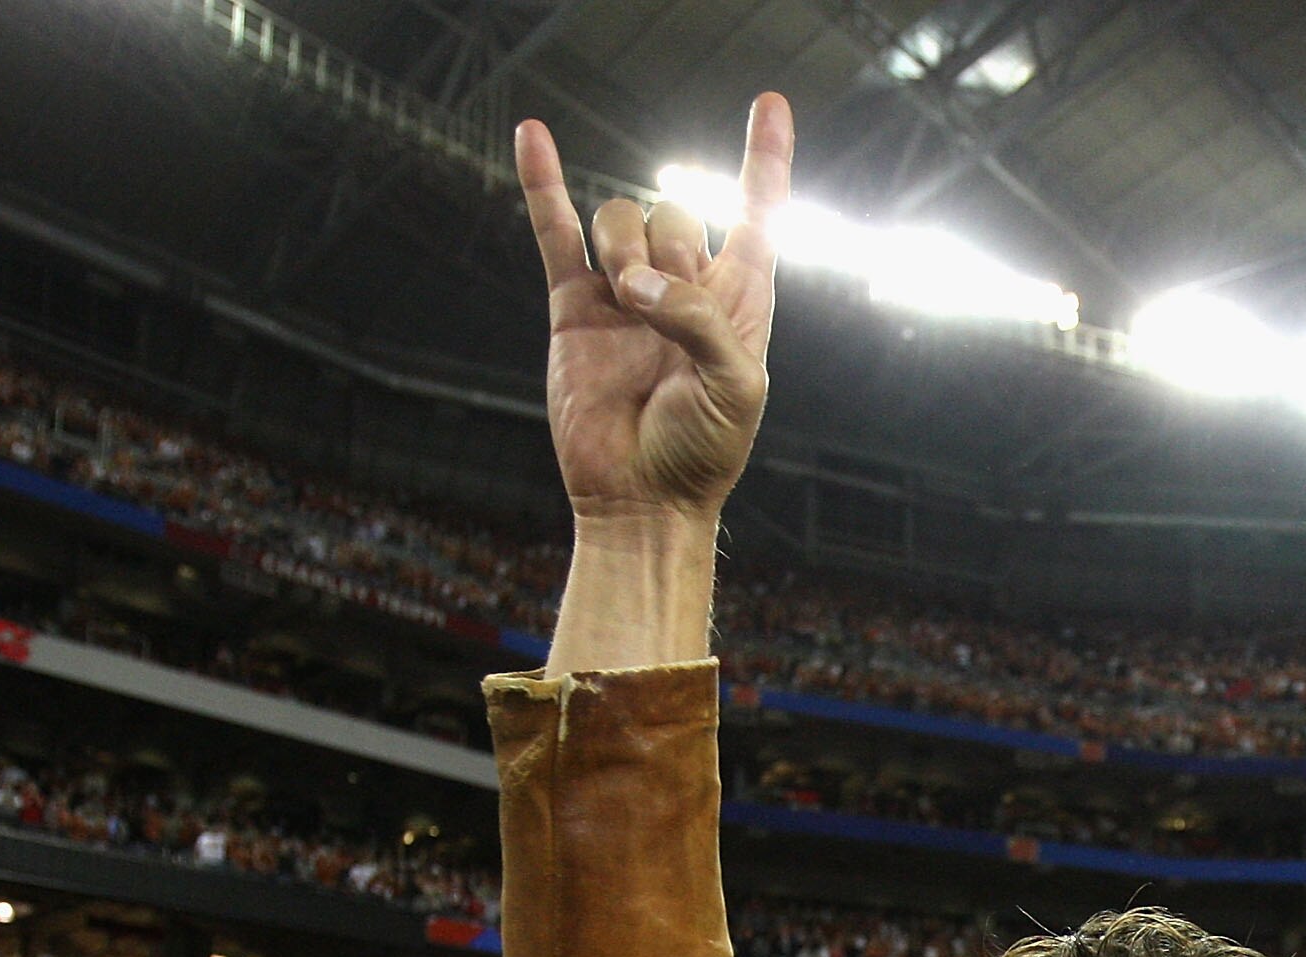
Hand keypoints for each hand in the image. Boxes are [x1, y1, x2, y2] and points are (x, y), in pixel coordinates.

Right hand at [517, 98, 788, 526]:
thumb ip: (700, 322)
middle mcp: (682, 288)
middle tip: (657, 307)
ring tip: (624, 301)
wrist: (641, 501)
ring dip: (622, 246)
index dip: (764, 160)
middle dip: (667, 246)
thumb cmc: (703, 454)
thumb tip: (636, 286)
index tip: (772, 105)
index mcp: (738, 301)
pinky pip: (556, 233)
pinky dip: (544, 184)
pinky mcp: (574, 307)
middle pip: (673, 213)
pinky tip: (533, 137)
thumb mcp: (734, 389)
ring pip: (620, 218)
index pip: (756, 213)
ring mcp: (625, 294)